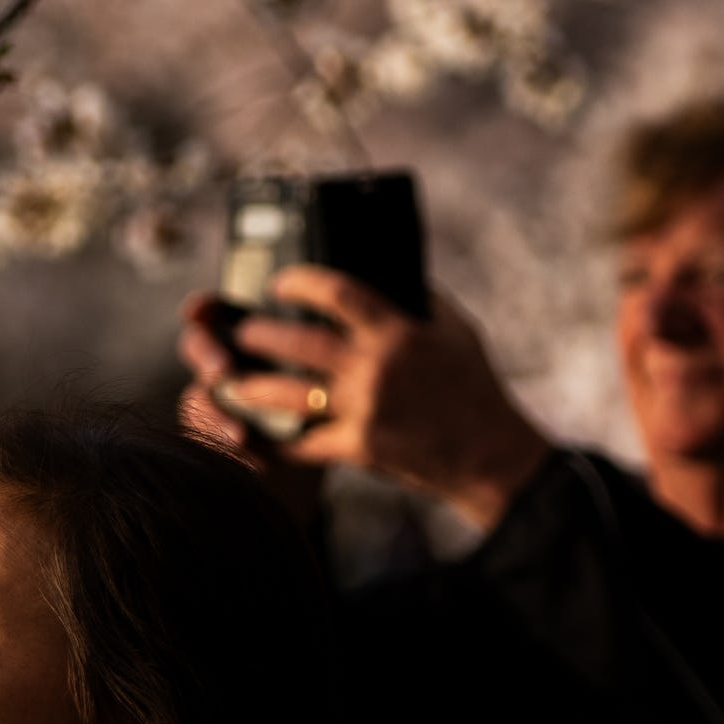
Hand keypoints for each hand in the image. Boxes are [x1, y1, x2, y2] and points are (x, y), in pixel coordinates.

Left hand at [180, 271, 553, 530]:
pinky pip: (301, 444)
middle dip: (257, 334)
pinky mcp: (359, 449)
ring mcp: (364, 410)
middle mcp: (375, 368)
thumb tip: (388, 267)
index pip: (337, 293)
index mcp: (398, 332)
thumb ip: (420, 298)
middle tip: (241, 331)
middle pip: (296, 343)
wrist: (491, 455)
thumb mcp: (456, 330)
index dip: (300, 282)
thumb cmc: (475, 387)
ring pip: (287, 394)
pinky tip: (250, 432)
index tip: (280, 282)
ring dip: (251, 385)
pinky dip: (272, 440)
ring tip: (232, 379)